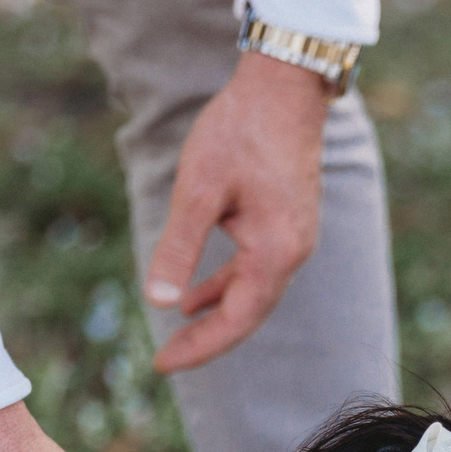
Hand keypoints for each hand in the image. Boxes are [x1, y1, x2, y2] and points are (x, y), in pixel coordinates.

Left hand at [145, 51, 332, 371]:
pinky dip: (225, 286)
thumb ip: (179, 247)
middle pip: (248, 314)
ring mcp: (294, 237)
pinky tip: (195, 294)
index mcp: (275, 251)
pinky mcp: (287, 221)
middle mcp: (293, 252)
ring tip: (177, 334)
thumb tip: (156, 300)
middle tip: (164, 361)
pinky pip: (256, 269)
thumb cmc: (239, 130)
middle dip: (206, 340)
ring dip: (215, 314)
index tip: (161, 365)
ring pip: (252, 292)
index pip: (236, 320)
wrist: (283, 86)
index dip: (200, 348)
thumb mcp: (198, 189)